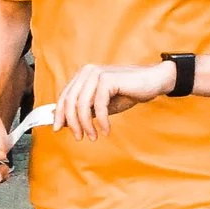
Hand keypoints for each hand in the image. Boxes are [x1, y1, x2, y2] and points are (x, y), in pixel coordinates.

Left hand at [56, 61, 173, 140]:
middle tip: (78, 137)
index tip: (57, 129)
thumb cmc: (127, 92)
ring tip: (92, 136)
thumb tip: (67, 122)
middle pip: (70, 101)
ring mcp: (97, 74)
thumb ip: (86, 109)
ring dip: (86, 124)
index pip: (65, 96)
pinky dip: (101, 121)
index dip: (59, 114)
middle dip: (72, 122)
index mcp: (83, 75)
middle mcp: (87, 72)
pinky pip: (99, 105)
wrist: (151, 82)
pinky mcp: (108, 79)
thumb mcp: (102, 104)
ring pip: (82, 104)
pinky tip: (105, 130)